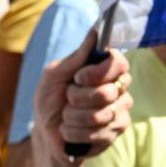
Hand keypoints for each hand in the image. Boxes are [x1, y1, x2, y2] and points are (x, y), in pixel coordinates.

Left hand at [34, 34, 132, 166]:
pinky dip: (73, 133)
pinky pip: (95, 134)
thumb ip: (76, 56)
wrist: (45, 131)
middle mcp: (119, 88)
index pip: (119, 63)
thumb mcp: (54, 74)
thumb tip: (95, 32)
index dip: (98, 72)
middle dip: (77, 98)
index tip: (79, 77)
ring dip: (72, 117)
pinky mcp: (114, 133)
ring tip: (67, 117)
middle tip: (68, 98)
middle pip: (107, 92)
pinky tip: (70, 131)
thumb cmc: (51, 99)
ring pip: (99, 115)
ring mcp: (120, 112)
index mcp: (107, 69)